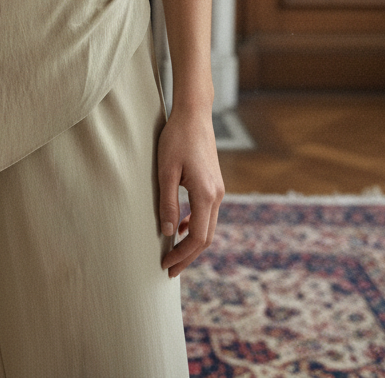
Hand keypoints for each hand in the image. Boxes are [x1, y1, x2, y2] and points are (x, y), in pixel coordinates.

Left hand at [157, 105, 223, 277]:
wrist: (194, 114)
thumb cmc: (177, 138)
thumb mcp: (166, 170)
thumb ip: (167, 202)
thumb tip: (168, 232)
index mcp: (206, 194)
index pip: (198, 237)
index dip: (182, 255)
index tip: (166, 265)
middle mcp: (217, 195)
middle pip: (206, 237)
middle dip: (188, 256)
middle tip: (169, 270)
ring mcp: (218, 190)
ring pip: (208, 227)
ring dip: (192, 242)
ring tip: (173, 253)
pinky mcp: (214, 184)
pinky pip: (207, 213)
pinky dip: (195, 226)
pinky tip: (180, 227)